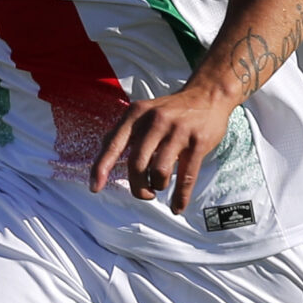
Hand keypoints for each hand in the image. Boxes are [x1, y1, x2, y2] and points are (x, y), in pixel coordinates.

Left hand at [90, 85, 236, 214]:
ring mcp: (178, 131)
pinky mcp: (198, 142)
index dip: (101, 168)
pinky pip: (186, 177)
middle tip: (144, 193)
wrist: (208, 95)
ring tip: (160, 185)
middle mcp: (155, 121)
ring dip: (157, 186)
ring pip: (159, 172)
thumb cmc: (171, 110)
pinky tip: (177, 207)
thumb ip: (124, 133)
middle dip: (137, 187)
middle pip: (136, 164)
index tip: (95, 187)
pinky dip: (180, 197)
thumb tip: (101, 160)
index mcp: (136, 114)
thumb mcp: (144, 112)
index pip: (113, 144)